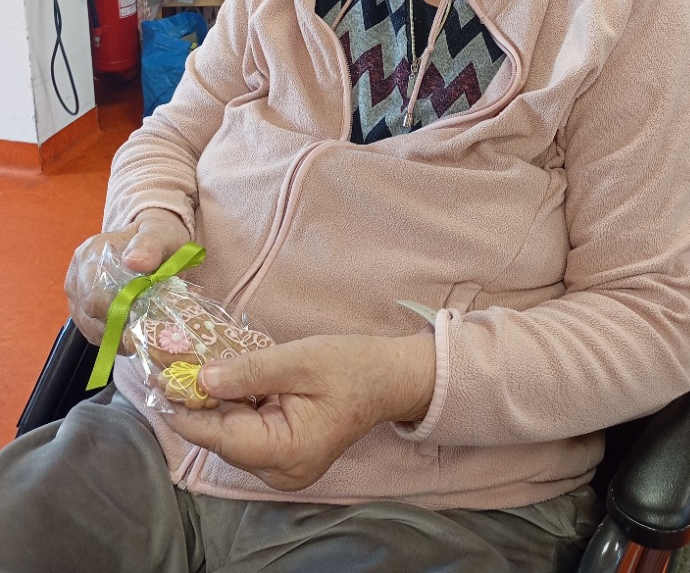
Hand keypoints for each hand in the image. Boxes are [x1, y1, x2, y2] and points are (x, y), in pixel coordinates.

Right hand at [64, 208, 189, 345]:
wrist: (154, 241)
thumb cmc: (157, 236)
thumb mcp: (160, 234)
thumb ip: (149, 244)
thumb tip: (134, 261)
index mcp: (90, 254)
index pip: (91, 291)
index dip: (113, 309)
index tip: (138, 317)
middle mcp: (77, 275)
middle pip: (88, 313)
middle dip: (117, 325)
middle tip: (145, 330)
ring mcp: (79, 295)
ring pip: (89, 327)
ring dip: (115, 335)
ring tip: (142, 334)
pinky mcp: (85, 310)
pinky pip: (94, 333)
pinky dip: (114, 339)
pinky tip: (133, 335)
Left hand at [164, 332, 434, 490]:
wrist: (392, 378)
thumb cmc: (353, 366)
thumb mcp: (301, 359)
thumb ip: (249, 370)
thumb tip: (201, 377)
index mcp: (287, 453)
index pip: (220, 436)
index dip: (185, 407)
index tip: (157, 377)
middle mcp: (280, 470)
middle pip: (222, 436)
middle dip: (196, 399)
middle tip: (168, 361)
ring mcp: (282, 465)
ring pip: (231, 432)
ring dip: (212, 398)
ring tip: (188, 362)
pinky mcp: (284, 451)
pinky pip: (246, 428)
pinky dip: (233, 402)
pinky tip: (220, 374)